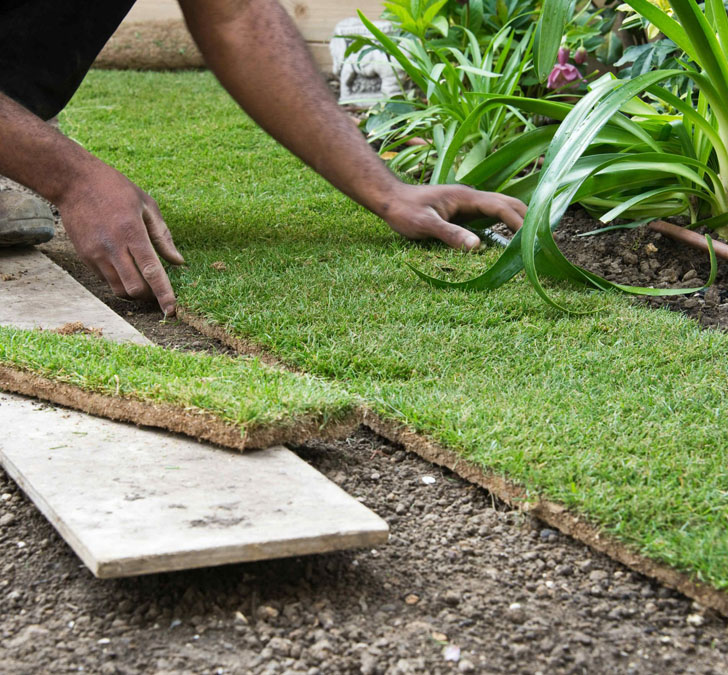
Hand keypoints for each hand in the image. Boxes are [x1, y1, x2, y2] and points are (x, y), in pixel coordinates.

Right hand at [56, 164, 183, 315]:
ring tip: (143, 280)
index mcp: (132, 232)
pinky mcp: (85, 257)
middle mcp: (112, 247)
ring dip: (135, 291)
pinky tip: (125, 267)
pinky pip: (106, 280)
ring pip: (119, 289)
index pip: (151, 271)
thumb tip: (178, 261)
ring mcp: (96, 254)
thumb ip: (163, 236)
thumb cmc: (115, 189)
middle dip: (150, 296)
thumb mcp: (146, 205)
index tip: (172, 310)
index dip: (164, 294)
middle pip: (134, 289)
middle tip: (158, 289)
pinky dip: (120, 281)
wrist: (73, 182)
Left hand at [380, 184, 526, 249]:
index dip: (519, 223)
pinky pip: (490, 217)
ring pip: (501, 209)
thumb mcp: (425, 225)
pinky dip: (503, 226)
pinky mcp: (463, 212)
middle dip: (527, 219)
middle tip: (541, 240)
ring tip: (531, 241)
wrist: (389, 199)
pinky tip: (507, 240)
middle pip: (508, 204)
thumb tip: (477, 247)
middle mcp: (471, 197)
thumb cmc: (404, 211)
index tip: (531, 240)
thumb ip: (450, 234)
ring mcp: (468, 204)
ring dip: (517, 221)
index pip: (502, 207)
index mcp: (467, 197)